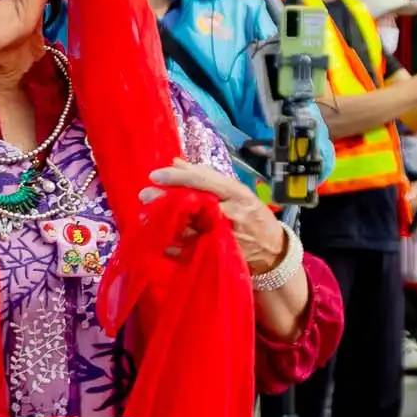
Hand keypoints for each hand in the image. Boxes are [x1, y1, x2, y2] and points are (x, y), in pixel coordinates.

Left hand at [140, 158, 288, 277]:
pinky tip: (159, 238)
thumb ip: (207, 177)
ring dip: (165, 223)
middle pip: (192, 204)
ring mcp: (224, 236)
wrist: (273, 251)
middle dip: (165, 200)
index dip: (177, 177)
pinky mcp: (218, 255)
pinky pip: (188, 250)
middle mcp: (231, 214)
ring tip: (148, 217)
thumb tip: (176, 162)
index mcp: (237, 193)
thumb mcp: (236, 191)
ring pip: (187, 229)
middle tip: (144, 195)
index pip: (203, 181)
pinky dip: (172, 245)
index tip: (154, 175)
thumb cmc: (253, 214)